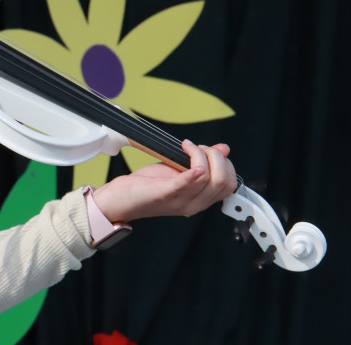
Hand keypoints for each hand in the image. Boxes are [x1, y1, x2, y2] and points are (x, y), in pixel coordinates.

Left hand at [91, 140, 237, 222]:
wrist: (120, 201)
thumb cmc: (146, 187)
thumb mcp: (177, 171)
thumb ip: (200, 163)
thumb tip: (224, 149)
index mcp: (200, 199)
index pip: (230, 184)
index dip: (223, 163)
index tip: (207, 150)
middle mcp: (194, 204)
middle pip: (223, 181)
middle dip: (215, 156)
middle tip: (195, 148)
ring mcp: (180, 201)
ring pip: (209, 179)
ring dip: (199, 154)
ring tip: (185, 146)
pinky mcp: (164, 194)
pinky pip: (186, 184)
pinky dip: (193, 171)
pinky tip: (191, 160)